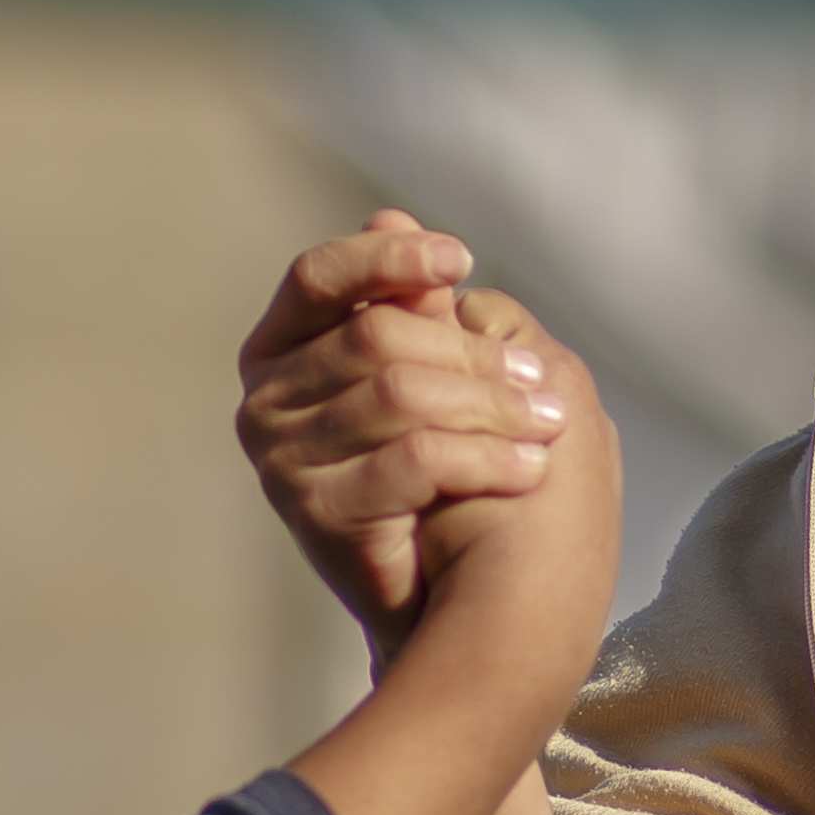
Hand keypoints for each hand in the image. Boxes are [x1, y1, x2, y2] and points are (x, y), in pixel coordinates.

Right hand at [236, 214, 577, 635]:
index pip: (319, 277)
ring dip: (493, 407)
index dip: (389, 259)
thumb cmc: (449, 478)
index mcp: (281, 349)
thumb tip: (388, 211)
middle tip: (544, 378)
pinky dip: (485, 460)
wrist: (450, 603)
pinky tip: (531, 468)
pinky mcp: (308, 511)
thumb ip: (410, 304)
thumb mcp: (434, 374)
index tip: (462, 260)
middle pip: (376, 337)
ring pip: (399, 394)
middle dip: (475, 355)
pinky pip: (410, 460)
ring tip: (551, 424)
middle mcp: (263, 399)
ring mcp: (276, 457)